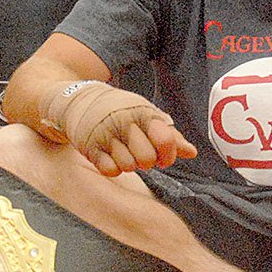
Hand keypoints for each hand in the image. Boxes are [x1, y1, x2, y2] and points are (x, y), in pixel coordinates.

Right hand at [44, 81, 195, 176]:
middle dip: (147, 162)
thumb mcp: (146, 114)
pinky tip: (110, 157)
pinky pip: (110, 171)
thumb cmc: (120, 110)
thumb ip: (169, 134)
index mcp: (142, 113)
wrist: (80, 100)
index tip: (163, 155)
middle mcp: (124, 122)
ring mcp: (105, 135)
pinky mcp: (90, 147)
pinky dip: (113, 168)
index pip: (165, 140)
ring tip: (123, 152)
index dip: (168, 154)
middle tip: (139, 153)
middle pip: (147, 159)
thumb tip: (192, 153)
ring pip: (129, 167)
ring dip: (129, 164)